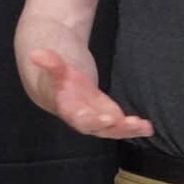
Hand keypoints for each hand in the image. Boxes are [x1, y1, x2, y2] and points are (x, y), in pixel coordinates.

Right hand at [27, 48, 153, 138]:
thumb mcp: (55, 66)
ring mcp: (96, 118)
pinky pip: (120, 125)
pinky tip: (148, 127)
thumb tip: (35, 54)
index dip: (92, 120)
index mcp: (68, 108)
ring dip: (128, 129)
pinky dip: (134, 127)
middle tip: (128, 123)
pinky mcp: (107, 115)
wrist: (58, 85)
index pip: (79, 118)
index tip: (106, 119)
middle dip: (114, 127)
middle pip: (98, 127)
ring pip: (112, 129)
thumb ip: (50, 62)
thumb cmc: (57, 76)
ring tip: (144, 126)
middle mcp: (82, 118)